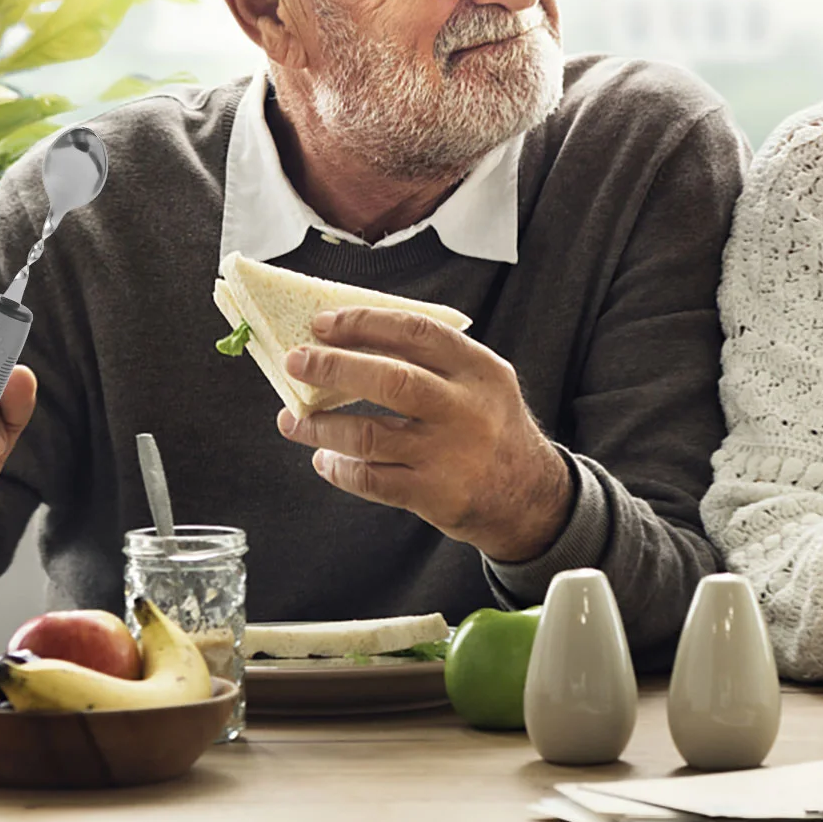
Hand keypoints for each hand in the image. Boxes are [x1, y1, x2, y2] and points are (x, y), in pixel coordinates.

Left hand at [276, 306, 572, 562]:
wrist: (529, 498)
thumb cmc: (489, 428)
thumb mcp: (480, 382)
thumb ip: (431, 360)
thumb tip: (350, 340)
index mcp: (478, 370)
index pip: (416, 332)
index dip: (364, 323)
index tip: (323, 323)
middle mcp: (466, 409)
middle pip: (391, 380)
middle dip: (333, 367)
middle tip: (296, 361)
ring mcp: (449, 455)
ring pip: (369, 436)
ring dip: (321, 426)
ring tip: (292, 419)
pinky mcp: (434, 495)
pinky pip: (372, 479)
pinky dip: (339, 468)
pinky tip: (324, 459)